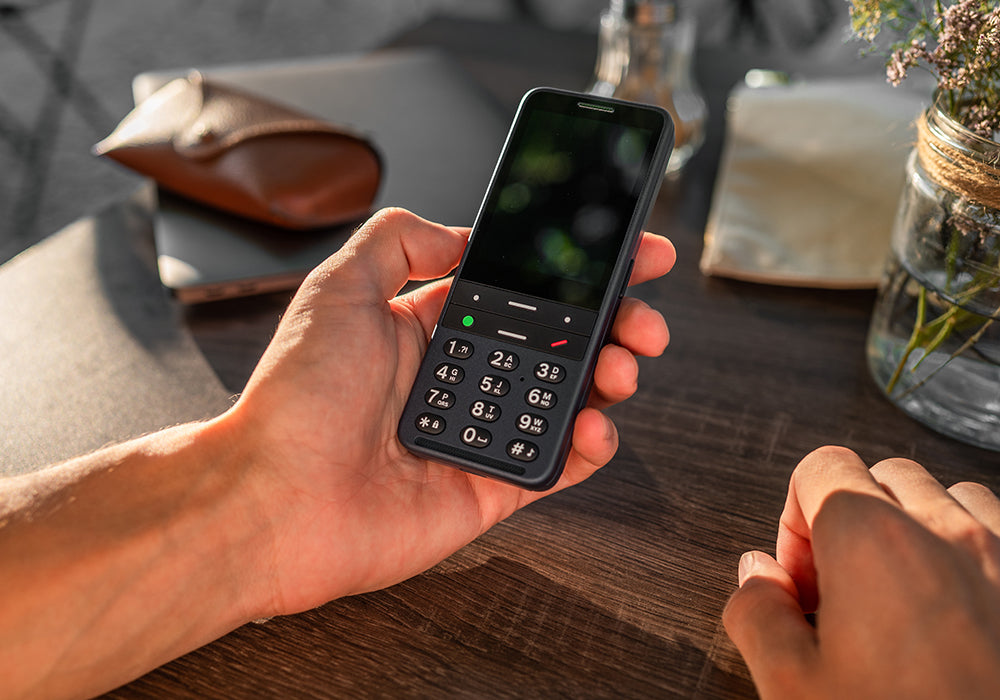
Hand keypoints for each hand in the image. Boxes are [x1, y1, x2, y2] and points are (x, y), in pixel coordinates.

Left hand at [225, 207, 675, 615]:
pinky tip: (595, 426)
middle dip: (613, 325)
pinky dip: (589, 448)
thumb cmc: (296, 400)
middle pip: (558, 345)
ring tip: (622, 366)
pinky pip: (556, 465)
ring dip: (610, 378)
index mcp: (431, 328)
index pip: (521, 292)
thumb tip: (458, 234)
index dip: (575, 273)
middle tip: (643, 321)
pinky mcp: (489, 488)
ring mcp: (478, 432)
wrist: (275, 500)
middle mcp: (460, 377)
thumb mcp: (337, 287)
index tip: (626, 254)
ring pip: (567, 400)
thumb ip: (397, 239)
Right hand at [723, 446, 999, 698]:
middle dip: (851, 520)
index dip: (794, 520)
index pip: (820, 467)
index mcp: (871, 540)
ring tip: (906, 606)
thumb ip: (757, 615)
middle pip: (881, 475)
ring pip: (950, 499)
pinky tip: (961, 619)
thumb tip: (755, 575)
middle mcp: (947, 531)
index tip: (799, 580)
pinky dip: (975, 556)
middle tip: (845, 596)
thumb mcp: (795, 693)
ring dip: (918, 533)